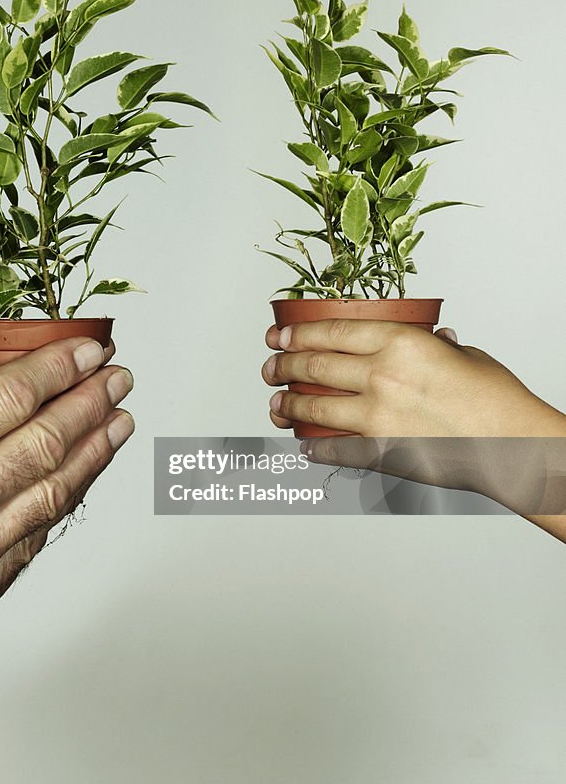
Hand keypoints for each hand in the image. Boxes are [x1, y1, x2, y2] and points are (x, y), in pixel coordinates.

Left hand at [262, 320, 565, 436]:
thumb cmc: (495, 399)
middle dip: (283, 366)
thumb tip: (431, 337)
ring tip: (275, 405)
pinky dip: (314, 446)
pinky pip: (334, 448)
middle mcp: (381, 376)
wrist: (514, 445)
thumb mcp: (462, 354)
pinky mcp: (380, 452)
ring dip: (287, 405)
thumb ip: (434, 345)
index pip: (331, 331)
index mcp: (399, 342)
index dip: (297, 334)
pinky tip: (303, 444)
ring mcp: (377, 416)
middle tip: (270, 368)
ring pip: (314, 407)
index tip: (280, 337)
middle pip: (314, 366)